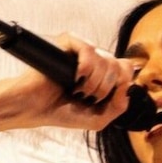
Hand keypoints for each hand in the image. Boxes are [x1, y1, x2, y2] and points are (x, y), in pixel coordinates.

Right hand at [11, 34, 133, 130]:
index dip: (123, 83)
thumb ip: (119, 107)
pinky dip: (87, 68)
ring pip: (106, 59)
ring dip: (96, 82)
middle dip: (107, 88)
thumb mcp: (97, 118)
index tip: (106, 97)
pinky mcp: (66, 44)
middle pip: (119, 65)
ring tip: (79, 91)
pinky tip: (77, 77)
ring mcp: (80, 51)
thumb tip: (128, 86)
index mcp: (101, 73)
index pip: (126, 67)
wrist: (33, 109)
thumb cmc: (60, 111)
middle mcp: (93, 59)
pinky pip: (89, 49)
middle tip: (88, 97)